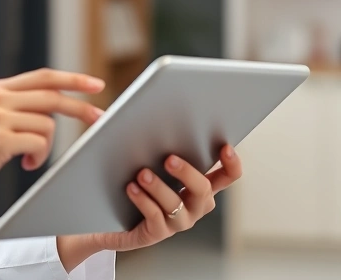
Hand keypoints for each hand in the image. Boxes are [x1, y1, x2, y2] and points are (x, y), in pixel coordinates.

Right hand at [0, 68, 104, 199]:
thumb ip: (16, 105)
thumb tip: (54, 106)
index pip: (43, 76)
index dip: (72, 79)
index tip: (95, 84)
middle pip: (52, 97)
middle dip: (81, 109)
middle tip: (99, 119)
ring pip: (47, 125)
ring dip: (46, 147)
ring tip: (30, 158)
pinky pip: (39, 144)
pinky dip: (39, 158)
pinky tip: (25, 164)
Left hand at [56, 145, 242, 271]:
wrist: (109, 218)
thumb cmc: (133, 179)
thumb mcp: (142, 155)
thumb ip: (136, 132)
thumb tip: (110, 108)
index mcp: (199, 185)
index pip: (227, 177)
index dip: (231, 164)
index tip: (224, 146)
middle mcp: (195, 205)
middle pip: (203, 190)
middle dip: (188, 173)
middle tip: (169, 158)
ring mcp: (178, 222)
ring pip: (177, 204)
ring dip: (159, 187)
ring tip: (142, 173)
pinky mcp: (157, 233)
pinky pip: (156, 218)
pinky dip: (144, 201)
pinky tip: (131, 188)